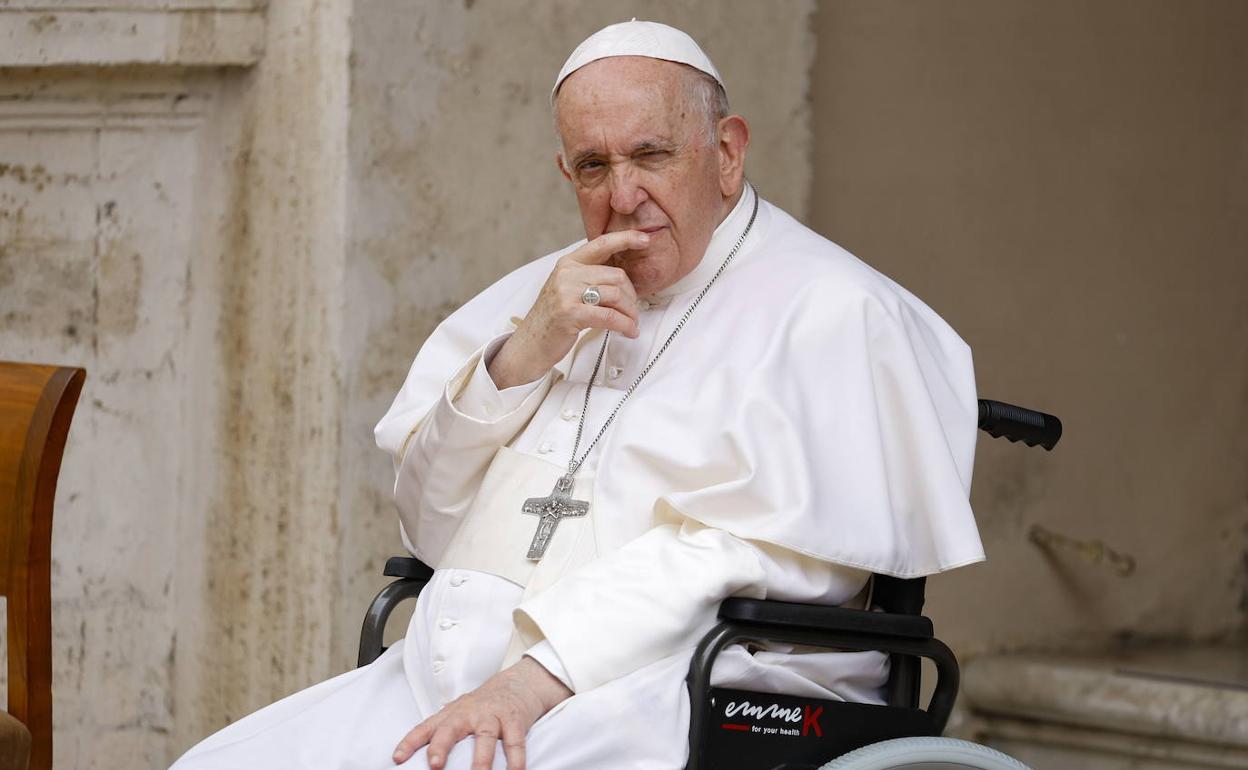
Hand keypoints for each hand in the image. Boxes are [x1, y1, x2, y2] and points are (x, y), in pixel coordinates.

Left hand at [392, 657, 572, 769]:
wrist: (519, 683)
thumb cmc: (484, 705)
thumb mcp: (461, 714)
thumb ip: (444, 732)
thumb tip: (424, 760)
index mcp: (452, 714)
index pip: (426, 728)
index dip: (410, 742)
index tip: (398, 758)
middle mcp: (470, 713)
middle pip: (452, 728)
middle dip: (442, 746)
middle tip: (435, 765)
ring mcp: (493, 715)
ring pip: (485, 736)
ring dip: (481, 758)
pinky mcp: (515, 720)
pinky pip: (515, 741)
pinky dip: (515, 759)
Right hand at [487, 230, 648, 388]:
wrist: (530, 344)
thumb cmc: (553, 319)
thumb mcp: (566, 289)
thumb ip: (588, 277)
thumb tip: (621, 278)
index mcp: (568, 263)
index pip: (601, 243)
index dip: (625, 238)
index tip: (645, 239)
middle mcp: (567, 274)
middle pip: (616, 276)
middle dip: (631, 296)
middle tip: (633, 311)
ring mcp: (567, 293)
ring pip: (616, 295)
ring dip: (630, 312)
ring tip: (632, 323)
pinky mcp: (571, 313)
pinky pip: (610, 316)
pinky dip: (625, 325)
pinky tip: (629, 331)